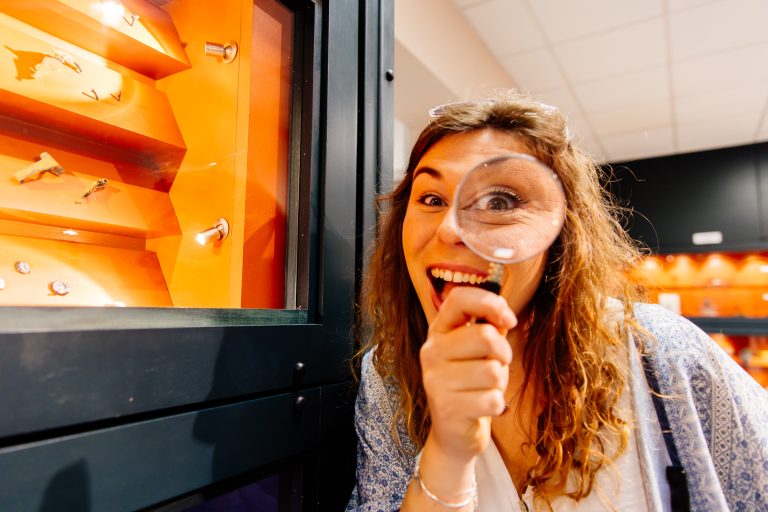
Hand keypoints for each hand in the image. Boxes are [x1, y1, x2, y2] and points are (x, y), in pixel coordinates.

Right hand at [420, 286, 516, 462]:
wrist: (454, 432)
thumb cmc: (471, 383)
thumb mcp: (478, 350)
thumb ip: (490, 326)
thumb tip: (504, 316)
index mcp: (438, 331)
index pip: (459, 299)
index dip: (490, 303)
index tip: (507, 320)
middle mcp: (430, 352)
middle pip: (485, 336)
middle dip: (504, 352)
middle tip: (498, 364)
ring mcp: (435, 380)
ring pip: (492, 371)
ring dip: (499, 382)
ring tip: (486, 388)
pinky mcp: (447, 408)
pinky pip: (493, 399)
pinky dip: (496, 405)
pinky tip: (482, 408)